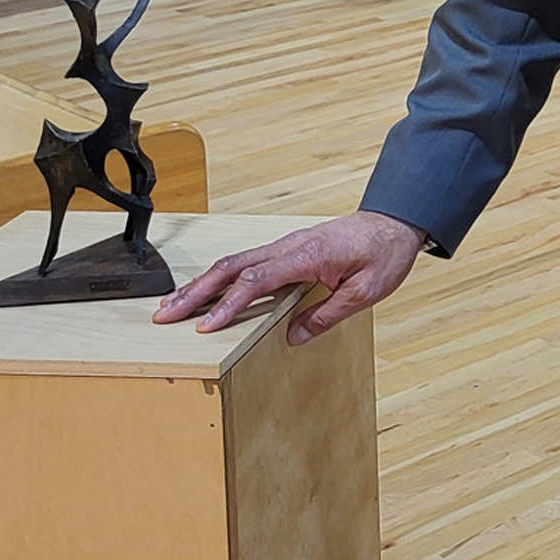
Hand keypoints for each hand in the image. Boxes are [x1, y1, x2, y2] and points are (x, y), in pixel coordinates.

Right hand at [152, 212, 426, 344]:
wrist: (394, 222)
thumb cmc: (383, 254)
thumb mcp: (365, 292)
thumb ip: (327, 314)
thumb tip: (292, 337)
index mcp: (307, 255)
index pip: (256, 280)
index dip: (228, 304)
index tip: (205, 325)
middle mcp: (290, 245)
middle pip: (232, 266)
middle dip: (196, 291)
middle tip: (165, 313)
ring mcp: (286, 244)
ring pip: (234, 261)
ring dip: (202, 283)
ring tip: (173, 304)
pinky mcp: (288, 248)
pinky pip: (247, 261)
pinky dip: (222, 276)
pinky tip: (209, 290)